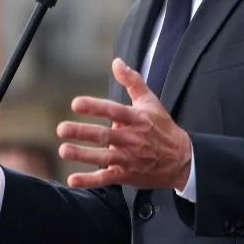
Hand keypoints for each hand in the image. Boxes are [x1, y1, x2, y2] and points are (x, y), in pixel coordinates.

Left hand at [56, 58, 192, 189]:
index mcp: (137, 119)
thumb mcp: (151, 102)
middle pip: (105, 135)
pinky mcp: (127, 175)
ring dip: (82, 155)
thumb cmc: (162, 128)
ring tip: (63, 150)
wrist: (181, 159)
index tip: (76, 103)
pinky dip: (90, 180)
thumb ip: (133, 81)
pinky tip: (73, 179)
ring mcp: (129, 158)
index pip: (114, 111)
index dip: (96, 107)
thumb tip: (117, 62)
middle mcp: (132, 139)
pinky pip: (106, 179)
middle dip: (82, 132)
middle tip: (61, 128)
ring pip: (103, 157)